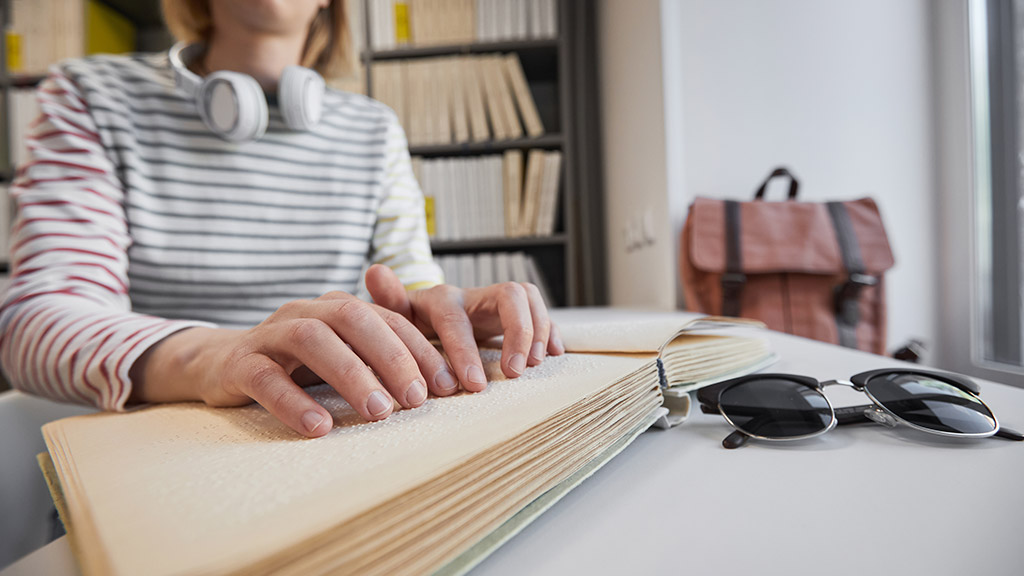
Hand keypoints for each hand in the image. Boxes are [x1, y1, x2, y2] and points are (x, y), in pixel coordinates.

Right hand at [130, 292, 458, 437]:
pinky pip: (266, 378)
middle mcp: (306, 312)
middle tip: (415, 399)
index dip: (420, 348)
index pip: (386, 318)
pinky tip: (319, 427)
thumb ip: (379, 359)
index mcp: (337, 308)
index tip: (446, 385)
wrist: (217, 363)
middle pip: (354, 318)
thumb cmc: (296, 365)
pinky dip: (294, 402)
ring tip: (378, 412)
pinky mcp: (238, 363)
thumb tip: (441, 385)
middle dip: (391, 357)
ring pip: (312, 340)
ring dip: (350, 375)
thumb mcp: (341, 356)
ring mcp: (270, 334)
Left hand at [365, 264, 564, 393]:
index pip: (458, 318)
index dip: (466, 350)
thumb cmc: (409, 325)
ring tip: (533, 364)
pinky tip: (553, 353)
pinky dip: (550, 330)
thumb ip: (389, 300)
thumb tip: (374, 270)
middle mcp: (474, 295)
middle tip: (515, 372)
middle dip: (517, 334)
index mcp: (442, 298)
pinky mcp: (515, 315)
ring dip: (536, 330)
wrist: (424, 320)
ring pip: (529, 298)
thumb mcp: (395, 317)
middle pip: (509, 296)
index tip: (474, 384)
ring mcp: (497, 303)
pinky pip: (540, 311)